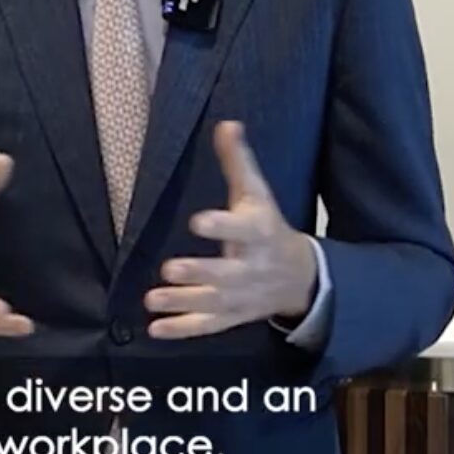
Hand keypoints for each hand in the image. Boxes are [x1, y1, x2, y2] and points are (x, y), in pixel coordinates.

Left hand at [145, 122, 316, 339]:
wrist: (301, 276)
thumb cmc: (268, 227)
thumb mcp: (257, 194)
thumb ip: (238, 163)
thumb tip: (227, 124)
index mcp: (259, 233)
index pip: (242, 230)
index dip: (222, 227)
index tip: (198, 221)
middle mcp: (251, 268)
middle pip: (226, 274)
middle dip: (199, 273)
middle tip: (170, 268)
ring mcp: (242, 296)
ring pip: (212, 303)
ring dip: (182, 302)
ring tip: (152, 298)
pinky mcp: (232, 316)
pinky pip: (207, 326)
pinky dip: (182, 329)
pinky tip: (155, 329)